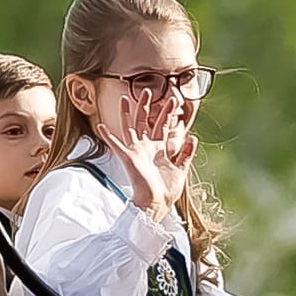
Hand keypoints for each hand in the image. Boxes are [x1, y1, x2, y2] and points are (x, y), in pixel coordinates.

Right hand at [97, 90, 196, 221]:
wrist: (157, 204)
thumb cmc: (167, 191)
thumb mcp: (181, 169)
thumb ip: (187, 153)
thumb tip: (193, 137)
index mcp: (159, 149)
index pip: (163, 126)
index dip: (167, 114)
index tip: (173, 101)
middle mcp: (146, 148)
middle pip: (145, 122)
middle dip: (146, 106)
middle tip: (147, 90)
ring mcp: (136, 152)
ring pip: (131, 127)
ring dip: (128, 113)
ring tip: (124, 98)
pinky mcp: (129, 158)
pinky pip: (116, 145)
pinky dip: (109, 136)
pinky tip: (101, 126)